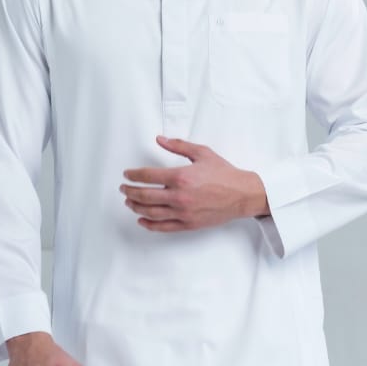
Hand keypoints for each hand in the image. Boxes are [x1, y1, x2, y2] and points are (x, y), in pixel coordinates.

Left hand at [120, 135, 268, 232]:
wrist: (242, 194)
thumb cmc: (224, 174)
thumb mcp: (202, 153)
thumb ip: (178, 146)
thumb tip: (159, 139)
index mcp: (181, 177)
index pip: (147, 176)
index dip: (133, 175)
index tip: (127, 175)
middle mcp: (179, 196)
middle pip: (144, 196)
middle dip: (130, 191)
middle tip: (124, 188)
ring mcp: (183, 212)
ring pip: (150, 212)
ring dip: (136, 207)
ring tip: (129, 202)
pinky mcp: (188, 224)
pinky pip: (163, 227)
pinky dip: (149, 225)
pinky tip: (142, 220)